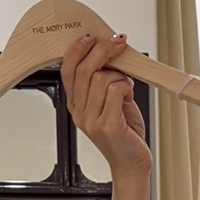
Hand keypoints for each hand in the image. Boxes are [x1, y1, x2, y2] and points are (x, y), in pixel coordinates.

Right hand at [61, 35, 151, 181]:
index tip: (93, 37)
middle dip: (103, 50)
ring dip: (120, 76)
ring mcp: (92, 121)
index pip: (68, 70)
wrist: (131, 163)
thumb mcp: (111, 100)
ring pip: (102, 78)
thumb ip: (104, 78)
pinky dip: (126, 87)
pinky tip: (129, 96)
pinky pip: (115, 90)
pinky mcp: (108, 126)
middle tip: (118, 43)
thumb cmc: (124, 132)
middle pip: (84, 69)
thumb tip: (108, 51)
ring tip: (126, 87)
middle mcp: (80, 112)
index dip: (78, 49)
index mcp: (77, 104)